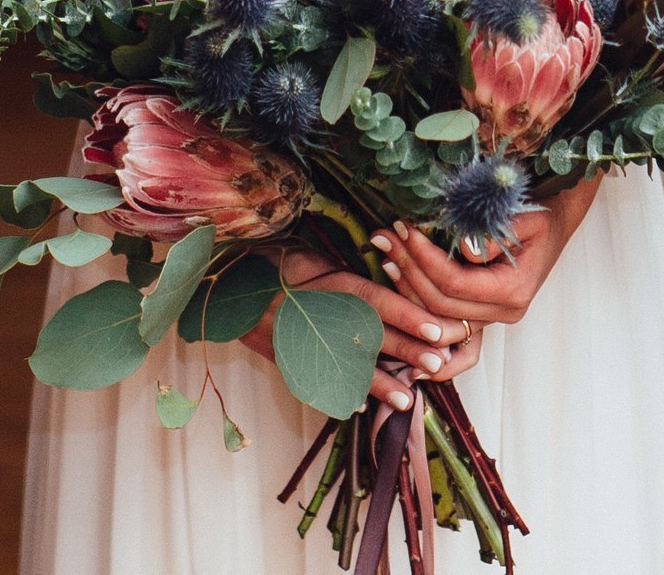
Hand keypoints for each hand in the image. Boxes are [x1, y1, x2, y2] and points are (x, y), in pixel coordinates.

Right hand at [237, 247, 469, 410]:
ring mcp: (301, 339)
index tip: (437, 330)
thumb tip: (394, 280)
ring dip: (380, 383)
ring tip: (409, 399)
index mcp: (328, 282)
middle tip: (438, 364)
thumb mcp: (315, 258)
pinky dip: (339, 393)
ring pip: (346, 364)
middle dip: (407, 351)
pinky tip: (361, 405)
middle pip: (370, 335)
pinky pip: (316, 380)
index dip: (408, 315)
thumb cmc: (278, 264)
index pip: (376, 300)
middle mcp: (318, 312)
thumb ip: (350, 274)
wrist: (225, 284)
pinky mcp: (285, 358)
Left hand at [373, 174, 603, 328]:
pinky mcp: (480, 315)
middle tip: (385, 237)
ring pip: (437, 319)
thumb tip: (464, 247)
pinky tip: (394, 321)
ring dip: (407, 289)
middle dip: (408, 269)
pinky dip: (420, 324)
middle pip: (440, 304)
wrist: (554, 226)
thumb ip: (497, 234)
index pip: (454, 283)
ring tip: (386, 256)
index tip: (404, 230)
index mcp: (513, 291)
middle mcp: (503, 313)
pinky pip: (445, 328)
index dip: (424, 258)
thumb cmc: (542, 217)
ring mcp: (491, 318)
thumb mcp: (528, 217)